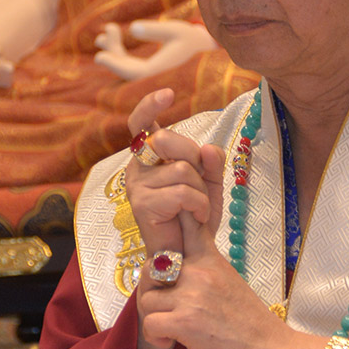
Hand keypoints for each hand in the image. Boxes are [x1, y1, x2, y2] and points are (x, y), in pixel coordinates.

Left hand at [94, 19, 217, 79]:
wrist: (213, 51)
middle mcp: (154, 79)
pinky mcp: (153, 70)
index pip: (131, 73)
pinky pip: (132, 63)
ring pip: (127, 65)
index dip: (114, 64)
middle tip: (103, 34)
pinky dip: (122, 51)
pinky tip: (116, 35)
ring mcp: (152, 75)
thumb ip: (155, 30)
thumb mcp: (177, 31)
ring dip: (115, 50)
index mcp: (160, 74)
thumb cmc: (196, 41)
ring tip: (105, 32)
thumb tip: (132, 28)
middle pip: (126, 68)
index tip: (99, 55)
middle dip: (113, 50)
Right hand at [125, 87, 224, 260]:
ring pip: (182, 168)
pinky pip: (183, 191)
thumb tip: (209, 147)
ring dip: (201, 189)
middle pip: (167, 139)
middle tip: (198, 180)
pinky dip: (199, 204)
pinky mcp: (142, 204)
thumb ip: (212, 162)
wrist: (187, 255)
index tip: (167, 94)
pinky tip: (197, 216)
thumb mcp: (209, 183)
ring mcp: (137, 186)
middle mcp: (137, 167)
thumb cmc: (193, 217)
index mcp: (149, 157)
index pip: (140, 122)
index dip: (150, 105)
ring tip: (198, 206)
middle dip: (192, 156)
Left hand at [138, 194, 327, 348]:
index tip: (168, 218)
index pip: (188, 223)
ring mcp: (192, 295)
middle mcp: (199, 271)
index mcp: (211, 259)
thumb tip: (178, 272)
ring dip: (152, 318)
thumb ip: (204, 272)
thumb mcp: (229, 282)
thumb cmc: (250, 323)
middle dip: (149, 289)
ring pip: (146, 299)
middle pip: (149, 267)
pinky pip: (150, 323)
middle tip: (161, 307)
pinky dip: (154, 337)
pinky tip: (170, 342)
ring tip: (168, 330)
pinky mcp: (185, 322)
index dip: (173, 217)